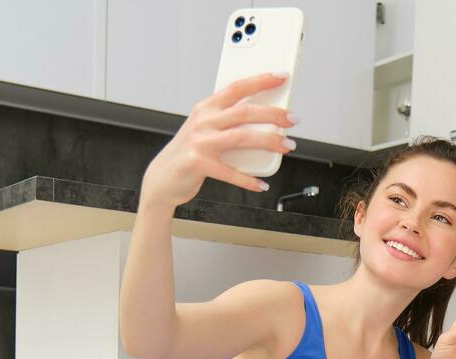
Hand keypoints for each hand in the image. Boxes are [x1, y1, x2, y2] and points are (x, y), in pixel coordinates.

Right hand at [138, 72, 296, 209]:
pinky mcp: (199, 164)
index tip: (281, 78)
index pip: (237, 87)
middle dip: (274, 114)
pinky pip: (231, 172)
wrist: (162, 178)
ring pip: (243, 137)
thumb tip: (264, 120)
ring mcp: (201, 142)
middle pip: (245, 111)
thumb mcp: (205, 129)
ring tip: (287, 146)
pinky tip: (261, 184)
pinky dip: (249, 180)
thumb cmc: (189, 153)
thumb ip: (228, 122)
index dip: (261, 80)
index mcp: (206, 108)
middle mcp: (203, 121)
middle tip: (293, 119)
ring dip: (269, 141)